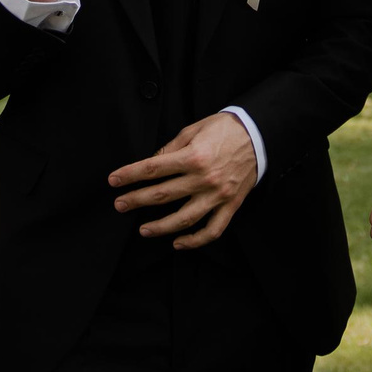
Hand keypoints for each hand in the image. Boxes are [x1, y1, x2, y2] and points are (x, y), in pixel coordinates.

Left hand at [109, 112, 259, 248]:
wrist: (258, 136)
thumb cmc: (225, 129)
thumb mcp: (193, 130)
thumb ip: (171, 148)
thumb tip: (152, 162)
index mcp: (193, 156)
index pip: (153, 168)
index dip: (130, 175)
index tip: (114, 180)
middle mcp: (204, 179)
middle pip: (162, 195)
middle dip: (136, 200)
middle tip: (120, 205)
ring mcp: (218, 195)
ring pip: (184, 219)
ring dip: (160, 227)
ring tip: (143, 230)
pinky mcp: (230, 205)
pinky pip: (212, 230)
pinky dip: (194, 240)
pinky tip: (178, 243)